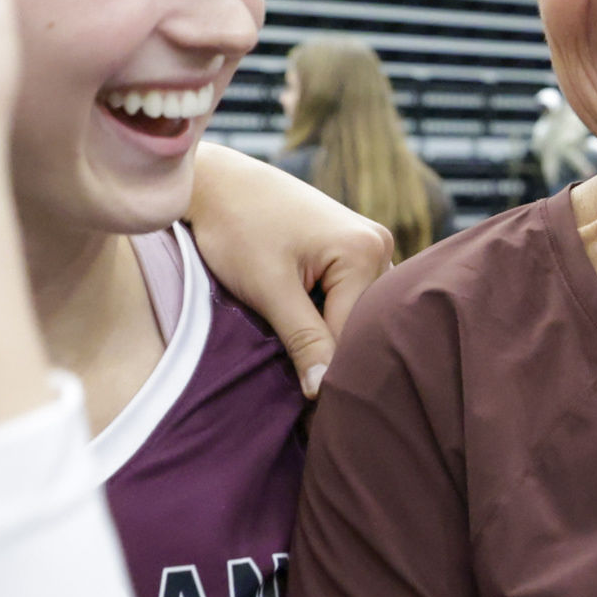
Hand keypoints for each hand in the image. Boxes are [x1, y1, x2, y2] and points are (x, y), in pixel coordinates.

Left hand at [186, 143, 394, 396]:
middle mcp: (379, 246)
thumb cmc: (236, 226)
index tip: (310, 414)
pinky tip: (307, 330)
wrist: (218, 182)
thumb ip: (302, 339)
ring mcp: (370, 245)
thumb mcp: (267, 289)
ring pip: (359, 313)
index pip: (355, 333)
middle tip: (307, 395)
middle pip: (364, 323)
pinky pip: (352, 297)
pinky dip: (330, 317)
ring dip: (333, 336)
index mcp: (364, 251)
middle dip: (335, 354)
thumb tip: (323, 392)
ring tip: (303, 359)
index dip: (330, 372)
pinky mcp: (354, 249)